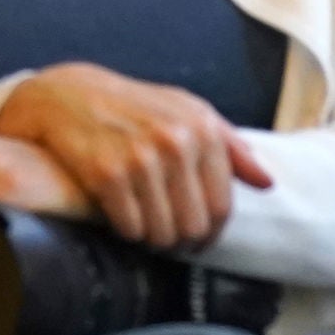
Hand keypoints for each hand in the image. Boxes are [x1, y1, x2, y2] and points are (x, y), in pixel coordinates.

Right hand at [0, 62, 274, 250]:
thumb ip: (231, 147)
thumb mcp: (186, 112)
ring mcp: (141, 158)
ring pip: (163, 234)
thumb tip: (268, 183)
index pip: (221, 206)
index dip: (210, 232)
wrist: (67, 96)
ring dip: (152, 238)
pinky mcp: (107, 174)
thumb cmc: (134, 108)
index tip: (196, 238)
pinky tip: (121, 215)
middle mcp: (175, 141)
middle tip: (164, 231)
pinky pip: (131, 229)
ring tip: (143, 223)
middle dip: (179, 237)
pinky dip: (126, 231)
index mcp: (202, 127)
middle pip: (195, 226)